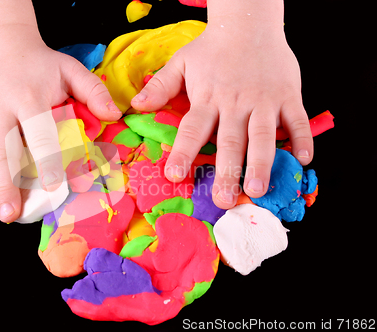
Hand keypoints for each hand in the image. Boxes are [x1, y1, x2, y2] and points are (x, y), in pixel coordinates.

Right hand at [0, 25, 121, 221]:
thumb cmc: (40, 63)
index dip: (46, 161)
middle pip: (1, 151)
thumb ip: (93, 91)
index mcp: (28, 96)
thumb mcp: (70, 69)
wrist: (1, 42)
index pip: (38, 134)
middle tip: (10, 215)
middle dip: (5, 186)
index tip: (50, 188)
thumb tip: (115, 115)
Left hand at [131, 21, 312, 208]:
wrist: (249, 23)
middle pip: (230, 141)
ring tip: (257, 189)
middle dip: (226, 172)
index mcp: (207, 98)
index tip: (174, 176)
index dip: (183, 153)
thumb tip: (136, 105)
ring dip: (261, 164)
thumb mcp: (181, 63)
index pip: (192, 130)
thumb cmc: (212, 49)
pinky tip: (303, 160)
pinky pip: (298, 120)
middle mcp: (235, 103)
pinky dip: (302, 138)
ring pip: (263, 136)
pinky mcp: (288, 96)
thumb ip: (160, 86)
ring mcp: (264, 100)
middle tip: (223, 199)